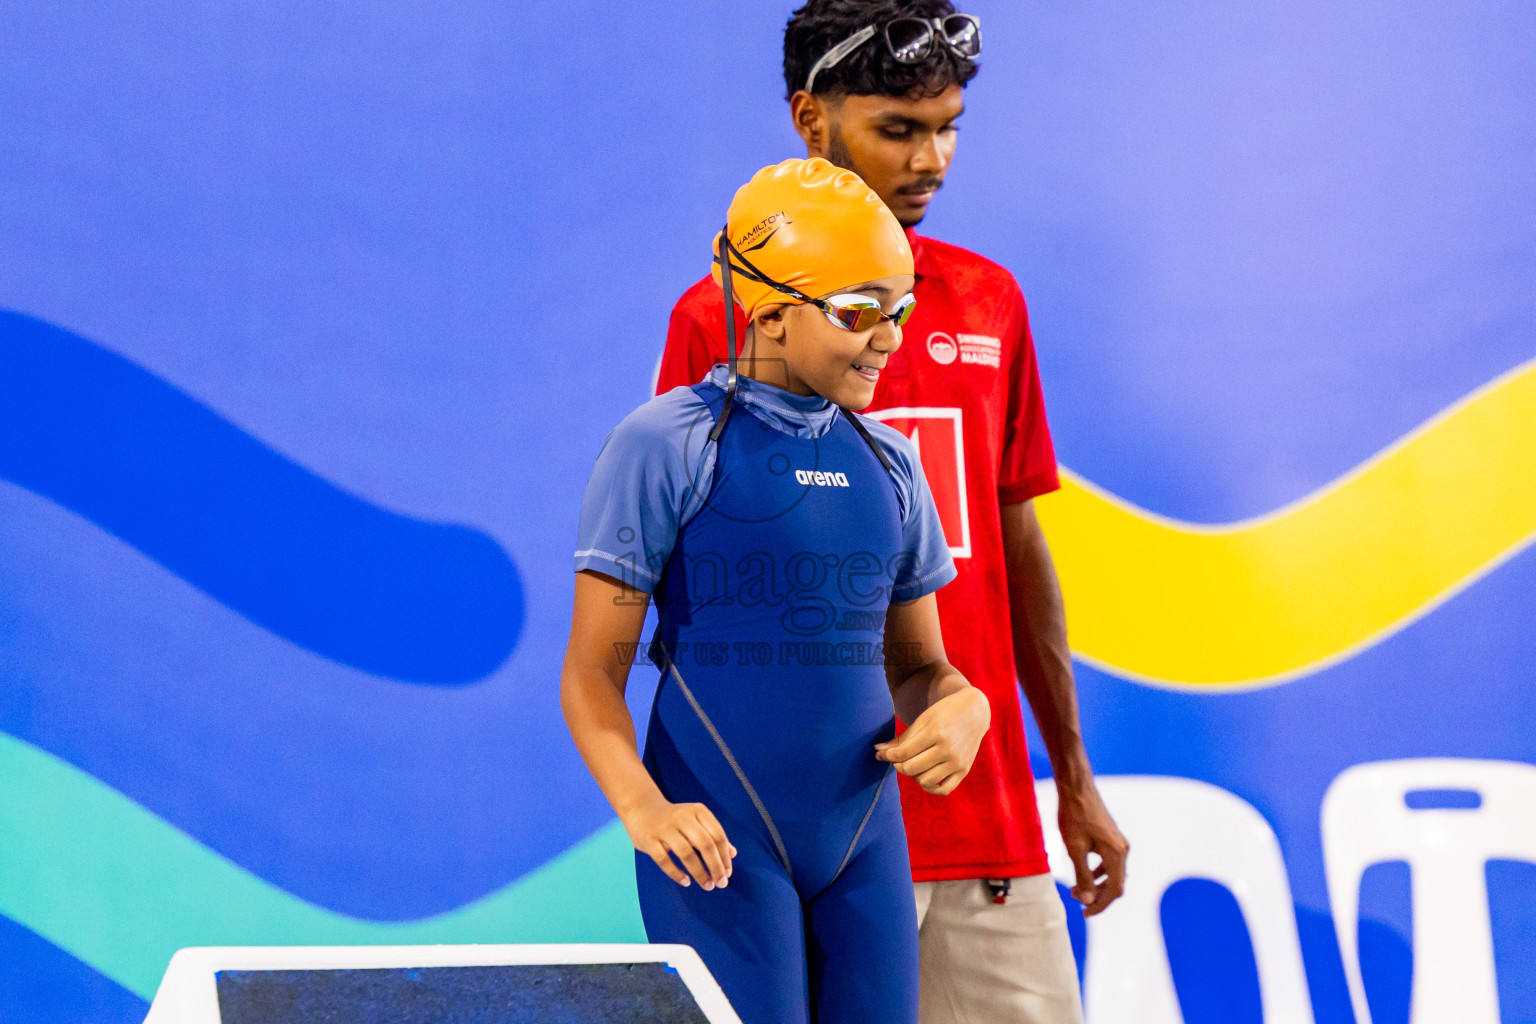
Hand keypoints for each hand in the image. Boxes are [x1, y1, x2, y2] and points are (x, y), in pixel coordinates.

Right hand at [621, 796, 735, 889]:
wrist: (641, 808)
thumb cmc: (674, 819)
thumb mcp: (696, 820)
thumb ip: (713, 835)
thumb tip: (732, 854)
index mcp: (698, 811)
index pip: (717, 835)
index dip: (724, 856)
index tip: (727, 873)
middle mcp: (682, 817)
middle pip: (705, 844)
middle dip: (715, 866)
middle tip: (720, 883)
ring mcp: (664, 828)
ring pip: (686, 853)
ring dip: (699, 872)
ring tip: (707, 885)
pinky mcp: (649, 840)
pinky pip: (664, 860)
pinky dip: (676, 873)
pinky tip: (686, 882)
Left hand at [875, 686, 989, 794]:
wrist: (974, 712)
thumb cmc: (944, 713)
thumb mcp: (923, 721)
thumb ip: (901, 739)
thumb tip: (877, 751)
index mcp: (935, 733)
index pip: (904, 753)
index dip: (888, 756)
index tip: (881, 754)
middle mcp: (947, 749)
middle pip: (912, 769)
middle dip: (898, 766)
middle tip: (897, 760)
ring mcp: (957, 762)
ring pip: (925, 781)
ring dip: (913, 776)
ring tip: (913, 765)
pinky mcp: (964, 770)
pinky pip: (944, 790)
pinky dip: (931, 788)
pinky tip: (925, 778)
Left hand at [1058, 781, 1127, 915]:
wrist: (1076, 787)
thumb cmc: (1073, 816)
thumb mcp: (1074, 849)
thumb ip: (1083, 876)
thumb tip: (1089, 900)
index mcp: (1116, 854)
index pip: (1114, 890)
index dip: (1100, 905)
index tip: (1084, 914)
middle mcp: (1123, 849)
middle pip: (1115, 884)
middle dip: (1097, 896)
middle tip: (1077, 901)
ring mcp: (1119, 842)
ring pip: (1112, 873)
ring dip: (1096, 884)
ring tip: (1076, 889)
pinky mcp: (1112, 837)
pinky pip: (1109, 862)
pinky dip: (1097, 872)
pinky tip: (1083, 873)